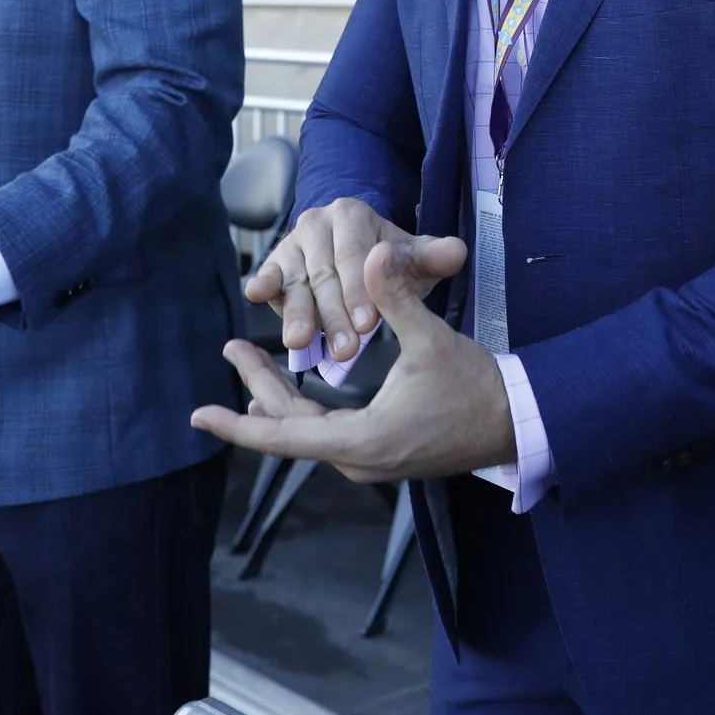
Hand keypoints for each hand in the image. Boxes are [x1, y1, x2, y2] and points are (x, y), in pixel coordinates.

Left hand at [193, 237, 515, 480]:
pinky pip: (327, 438)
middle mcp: (357, 459)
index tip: (199, 414)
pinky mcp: (381, 455)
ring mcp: (369, 462)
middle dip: (255, 391)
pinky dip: (304, 415)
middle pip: (289, 430)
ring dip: (279, 403)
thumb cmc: (475, 387)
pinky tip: (293, 400)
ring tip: (251, 372)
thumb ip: (397, 297)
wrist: (515, 422)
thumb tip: (374, 252)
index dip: (236, 425)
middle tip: (232, 350)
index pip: (282, 436)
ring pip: (308, 434)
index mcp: (361, 439)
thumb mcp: (432, 340)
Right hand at [244, 196, 464, 364]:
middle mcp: (318, 223)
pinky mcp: (275, 263)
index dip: (361, 292)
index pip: (355, 257)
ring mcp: (292, 243)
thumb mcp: (414, 259)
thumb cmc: (390, 262)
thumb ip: (433, 257)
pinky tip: (257, 295)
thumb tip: (457, 251)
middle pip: (325, 274)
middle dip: (334, 315)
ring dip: (297, 314)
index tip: (370, 323)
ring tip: (300, 342)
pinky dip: (263, 286)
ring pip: (296, 283)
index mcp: (352, 214)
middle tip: (345, 350)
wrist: (360, 254)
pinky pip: (269, 275)